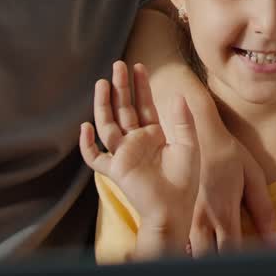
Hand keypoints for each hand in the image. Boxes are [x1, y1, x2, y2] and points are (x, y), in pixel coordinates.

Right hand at [80, 61, 199, 255]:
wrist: (174, 209)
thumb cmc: (184, 181)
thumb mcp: (189, 146)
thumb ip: (183, 122)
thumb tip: (179, 94)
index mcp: (153, 135)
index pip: (144, 105)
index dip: (140, 86)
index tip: (138, 67)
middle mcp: (136, 142)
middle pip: (124, 110)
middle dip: (120, 88)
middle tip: (117, 65)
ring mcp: (123, 154)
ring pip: (108, 125)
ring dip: (104, 105)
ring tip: (103, 83)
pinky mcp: (115, 169)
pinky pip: (95, 158)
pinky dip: (87, 145)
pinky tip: (86, 127)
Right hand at [187, 131, 275, 255]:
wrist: (192, 128)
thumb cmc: (225, 151)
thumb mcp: (252, 175)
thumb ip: (264, 210)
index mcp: (223, 213)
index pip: (233, 253)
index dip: (246, 262)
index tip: (256, 262)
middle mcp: (200, 221)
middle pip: (208, 260)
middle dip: (221, 263)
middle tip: (236, 259)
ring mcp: (182, 217)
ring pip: (190, 254)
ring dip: (204, 258)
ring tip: (216, 255)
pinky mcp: (172, 212)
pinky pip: (178, 242)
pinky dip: (188, 249)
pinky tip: (198, 246)